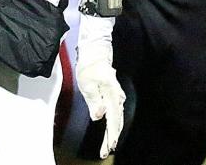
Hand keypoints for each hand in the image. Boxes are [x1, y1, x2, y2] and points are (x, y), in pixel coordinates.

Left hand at [76, 14, 125, 158]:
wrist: (96, 53)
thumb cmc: (89, 67)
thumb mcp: (87, 83)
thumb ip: (93, 100)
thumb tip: (99, 116)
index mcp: (111, 93)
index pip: (113, 119)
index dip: (111, 135)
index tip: (108, 148)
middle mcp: (117, 96)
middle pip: (117, 121)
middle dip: (112, 138)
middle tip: (106, 152)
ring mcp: (117, 97)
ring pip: (118, 118)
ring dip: (114, 133)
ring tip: (108, 146)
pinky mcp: (114, 97)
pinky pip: (116, 114)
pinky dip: (114, 125)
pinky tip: (112, 132)